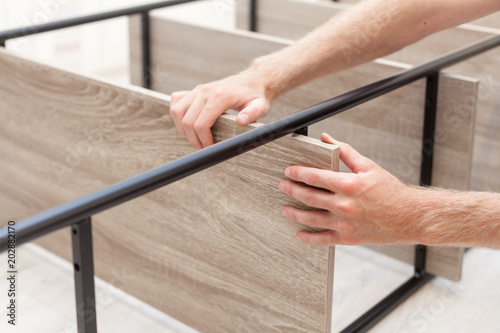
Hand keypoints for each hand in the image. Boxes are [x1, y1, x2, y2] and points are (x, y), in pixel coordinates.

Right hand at [170, 74, 272, 148]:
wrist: (251, 81)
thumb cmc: (255, 96)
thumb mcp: (259, 106)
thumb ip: (252, 114)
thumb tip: (241, 121)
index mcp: (220, 96)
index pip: (201, 123)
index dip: (203, 140)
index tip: (210, 148)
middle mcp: (205, 91)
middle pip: (187, 121)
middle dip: (193, 139)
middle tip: (203, 148)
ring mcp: (198, 90)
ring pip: (177, 112)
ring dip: (182, 129)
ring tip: (195, 138)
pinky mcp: (194, 90)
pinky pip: (176, 101)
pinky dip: (178, 115)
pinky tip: (187, 123)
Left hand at [279, 133, 419, 245]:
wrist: (410, 216)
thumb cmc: (391, 191)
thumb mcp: (369, 166)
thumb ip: (346, 152)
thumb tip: (327, 137)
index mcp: (348, 184)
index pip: (314, 177)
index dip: (298, 173)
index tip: (288, 171)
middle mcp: (344, 205)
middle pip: (308, 197)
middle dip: (291, 190)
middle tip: (282, 186)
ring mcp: (345, 224)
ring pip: (311, 219)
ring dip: (294, 214)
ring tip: (284, 209)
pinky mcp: (348, 238)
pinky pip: (323, 239)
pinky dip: (309, 238)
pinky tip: (298, 234)